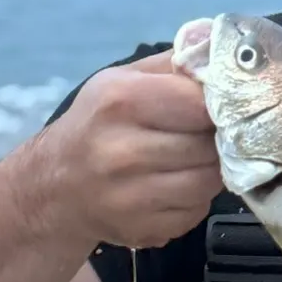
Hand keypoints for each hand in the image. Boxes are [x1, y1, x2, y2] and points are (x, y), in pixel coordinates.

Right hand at [42, 51, 223, 249]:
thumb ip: (176, 64)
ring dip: (210, 171)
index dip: (221, 105)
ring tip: (192, 159)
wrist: (55, 185)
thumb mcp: (124, 79)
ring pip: (208, 182)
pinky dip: (195, 200)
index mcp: (122, 101)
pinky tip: (174, 186)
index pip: (202, 103)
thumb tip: (226, 52)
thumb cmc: (98, 123)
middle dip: (217, 140)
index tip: (223, 107)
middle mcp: (122, 151)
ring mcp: (131, 197)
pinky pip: (195, 212)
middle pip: (209, 146)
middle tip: (207, 136)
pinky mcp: (142, 228)